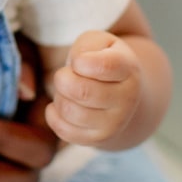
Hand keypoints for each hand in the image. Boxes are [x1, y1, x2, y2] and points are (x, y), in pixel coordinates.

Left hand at [44, 30, 141, 145]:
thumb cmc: (100, 60)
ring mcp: (115, 123)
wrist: (118, 92)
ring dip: (59, 96)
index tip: (79, 61)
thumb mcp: (96, 42)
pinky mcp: (98, 139)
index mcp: (128, 69)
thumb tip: (78, 65)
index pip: (104, 66)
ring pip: (69, 111)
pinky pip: (64, 130)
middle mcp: (128, 99)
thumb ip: (86, 46)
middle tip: (67, 75)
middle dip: (63, 79)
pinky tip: (64, 103)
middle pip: (80, 91)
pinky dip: (54, 115)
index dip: (81, 61)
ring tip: (68, 90)